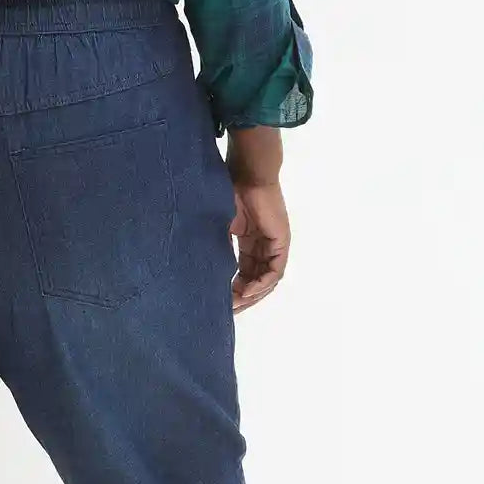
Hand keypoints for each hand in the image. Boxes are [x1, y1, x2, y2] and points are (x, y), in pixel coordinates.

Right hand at [229, 181, 290, 313]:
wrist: (246, 173)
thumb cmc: (231, 192)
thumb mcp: (221, 227)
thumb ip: (218, 247)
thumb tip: (202, 270)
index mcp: (251, 243)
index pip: (246, 274)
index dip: (234, 290)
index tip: (220, 302)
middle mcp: (265, 247)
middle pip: (257, 281)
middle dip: (243, 298)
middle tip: (227, 310)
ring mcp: (275, 245)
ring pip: (267, 280)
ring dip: (252, 295)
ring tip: (235, 303)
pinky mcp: (281, 242)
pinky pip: (274, 271)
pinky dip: (261, 283)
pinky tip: (246, 290)